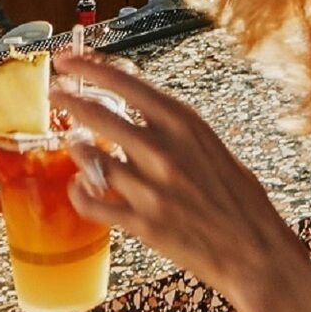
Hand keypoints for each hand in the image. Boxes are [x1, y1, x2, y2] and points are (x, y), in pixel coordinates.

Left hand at [52, 52, 310, 307]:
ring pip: (89, 158)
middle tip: (54, 94)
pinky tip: (80, 186)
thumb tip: (134, 101)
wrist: (256, 250)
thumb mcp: (209, 144)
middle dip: (68, 100)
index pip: (125, 83)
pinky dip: (78, 191)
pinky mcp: (141, 223)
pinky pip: (90, 201)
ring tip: (75, 144)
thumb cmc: (237, 197)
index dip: (89, 68)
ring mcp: (150, 188)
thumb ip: (173, 126)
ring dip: (77, 149)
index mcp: (184, 124)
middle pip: (97, 114)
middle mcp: (164, 150)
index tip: (67, 61)